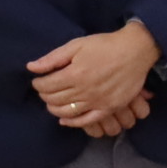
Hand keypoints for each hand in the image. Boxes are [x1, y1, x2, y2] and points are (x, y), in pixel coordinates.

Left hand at [29, 21, 159, 134]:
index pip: (45, 86)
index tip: (39, 80)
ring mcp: (97, 102)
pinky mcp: (109, 108)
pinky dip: (72, 122)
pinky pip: (86, 121)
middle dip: (45, 95)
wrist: (136, 51)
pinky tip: (65, 119)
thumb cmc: (105, 45)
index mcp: (74, 74)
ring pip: (66, 112)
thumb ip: (53, 58)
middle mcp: (84, 91)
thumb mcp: (77, 45)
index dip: (38, 84)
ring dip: (54, 108)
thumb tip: (31, 67)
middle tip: (47, 89)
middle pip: (54, 100)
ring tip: (54, 101)